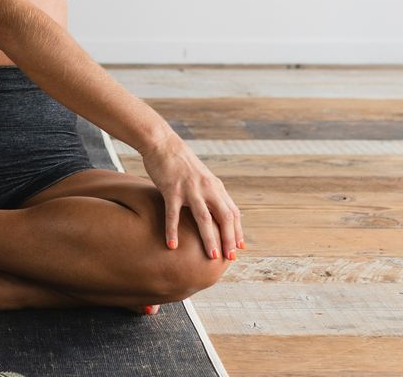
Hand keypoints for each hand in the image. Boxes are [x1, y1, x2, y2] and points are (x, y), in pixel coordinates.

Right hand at [140, 132, 243, 259]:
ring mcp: (190, 189)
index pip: (232, 212)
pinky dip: (173, 231)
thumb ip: (210, 192)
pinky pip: (173, 214)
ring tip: (212, 256)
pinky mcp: (171, 189)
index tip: (239, 248)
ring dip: (210, 238)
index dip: (237, 231)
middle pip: (224, 217)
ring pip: (204, 218)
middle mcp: (207, 188)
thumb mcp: (201, 177)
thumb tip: (217, 211)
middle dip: (229, 239)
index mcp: (215, 186)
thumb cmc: (180, 162)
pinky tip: (172, 245)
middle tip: (229, 258)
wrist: (162, 143)